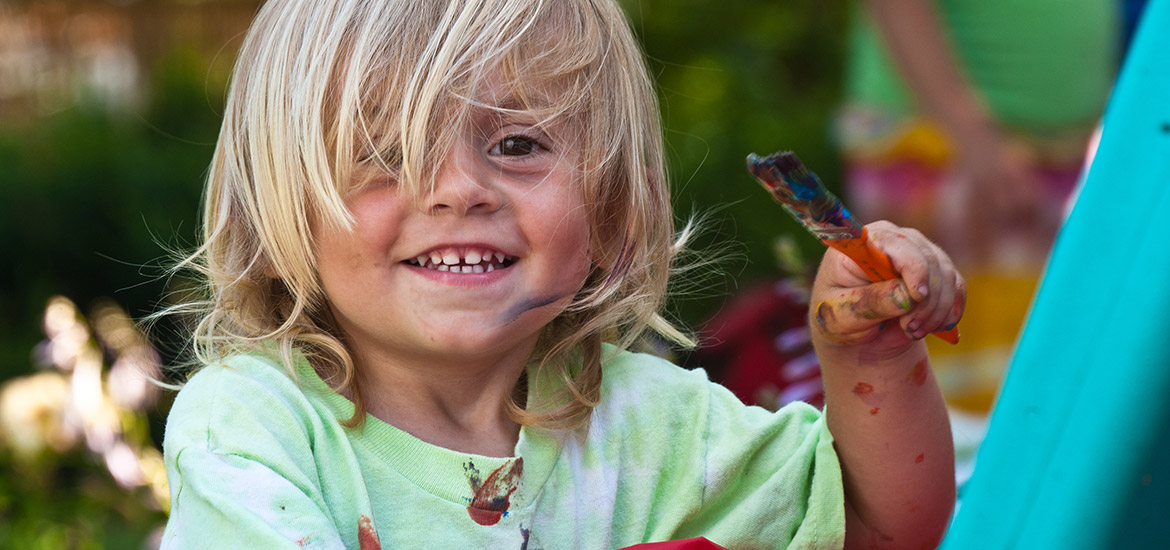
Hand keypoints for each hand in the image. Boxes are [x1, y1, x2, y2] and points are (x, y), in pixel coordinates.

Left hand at [810, 221, 964, 354]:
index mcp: (863, 242)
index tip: (918, 297)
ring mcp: (918, 251)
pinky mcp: (935, 269)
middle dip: (924, 301)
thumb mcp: (842, 316)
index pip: (895, 242)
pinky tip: (932, 328)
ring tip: (913, 331)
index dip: (912, 267)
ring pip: (945, 274)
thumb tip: (906, 297)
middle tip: (909, 328)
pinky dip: (948, 311)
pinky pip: (956, 286)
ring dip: (936, 309)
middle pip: (926, 259)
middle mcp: (894, 239)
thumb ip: (870, 304)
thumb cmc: (839, 317)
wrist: (854, 329)